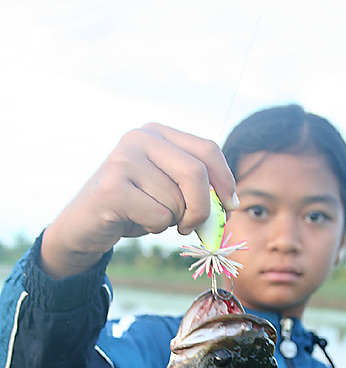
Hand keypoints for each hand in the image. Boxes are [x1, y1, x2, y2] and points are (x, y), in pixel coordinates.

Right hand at [41, 123, 237, 277]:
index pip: (208, 149)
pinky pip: (158, 216)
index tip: (231, 207)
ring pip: (177, 201)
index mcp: (158, 132)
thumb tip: (231, 206)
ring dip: (170, 220)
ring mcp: (123, 160)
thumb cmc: (135, 208)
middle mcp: (139, 138)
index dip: (226, 181)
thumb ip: (198, 190)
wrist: (85, 225)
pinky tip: (134, 220)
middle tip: (191, 226)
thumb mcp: (170, 191)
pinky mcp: (112, 187)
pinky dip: (154, 227)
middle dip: (203, 208)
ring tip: (147, 215)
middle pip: (196, 174)